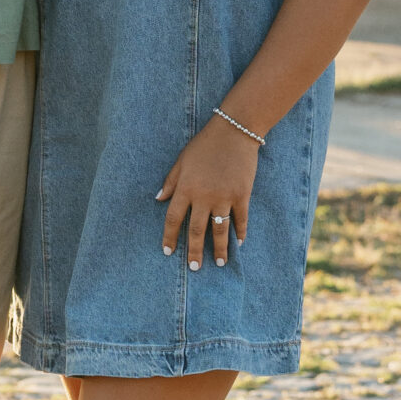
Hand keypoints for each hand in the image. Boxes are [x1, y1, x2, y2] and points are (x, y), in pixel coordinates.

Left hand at [157, 117, 258, 269]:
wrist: (234, 132)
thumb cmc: (205, 145)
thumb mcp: (182, 160)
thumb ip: (171, 181)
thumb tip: (158, 199)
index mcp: (186, 188)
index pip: (173, 218)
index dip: (169, 237)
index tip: (168, 252)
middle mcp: (204, 196)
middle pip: (196, 230)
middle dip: (194, 251)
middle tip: (194, 268)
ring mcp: (224, 197)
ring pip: (220, 230)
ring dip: (219, 249)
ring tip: (218, 263)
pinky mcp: (242, 195)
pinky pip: (240, 219)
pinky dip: (240, 232)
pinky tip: (238, 243)